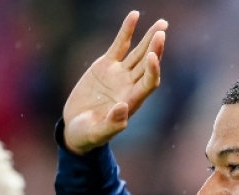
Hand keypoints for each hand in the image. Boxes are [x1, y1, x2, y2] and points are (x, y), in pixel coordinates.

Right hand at [63, 11, 167, 154]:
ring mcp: (120, 74)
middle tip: (162, 31)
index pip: (149, 82)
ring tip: (162, 24)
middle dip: (156, 48)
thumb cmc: (88, 135)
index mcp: (132, 101)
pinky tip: (134, 16)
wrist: (76, 129)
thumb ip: (111, 124)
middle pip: (148, 64)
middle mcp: (130, 85)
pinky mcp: (107, 66)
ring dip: (150, 38)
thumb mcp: (97, 133)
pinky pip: (120, 45)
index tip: (153, 56)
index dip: (153, 69)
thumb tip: (123, 108)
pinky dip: (127, 31)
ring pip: (139, 53)